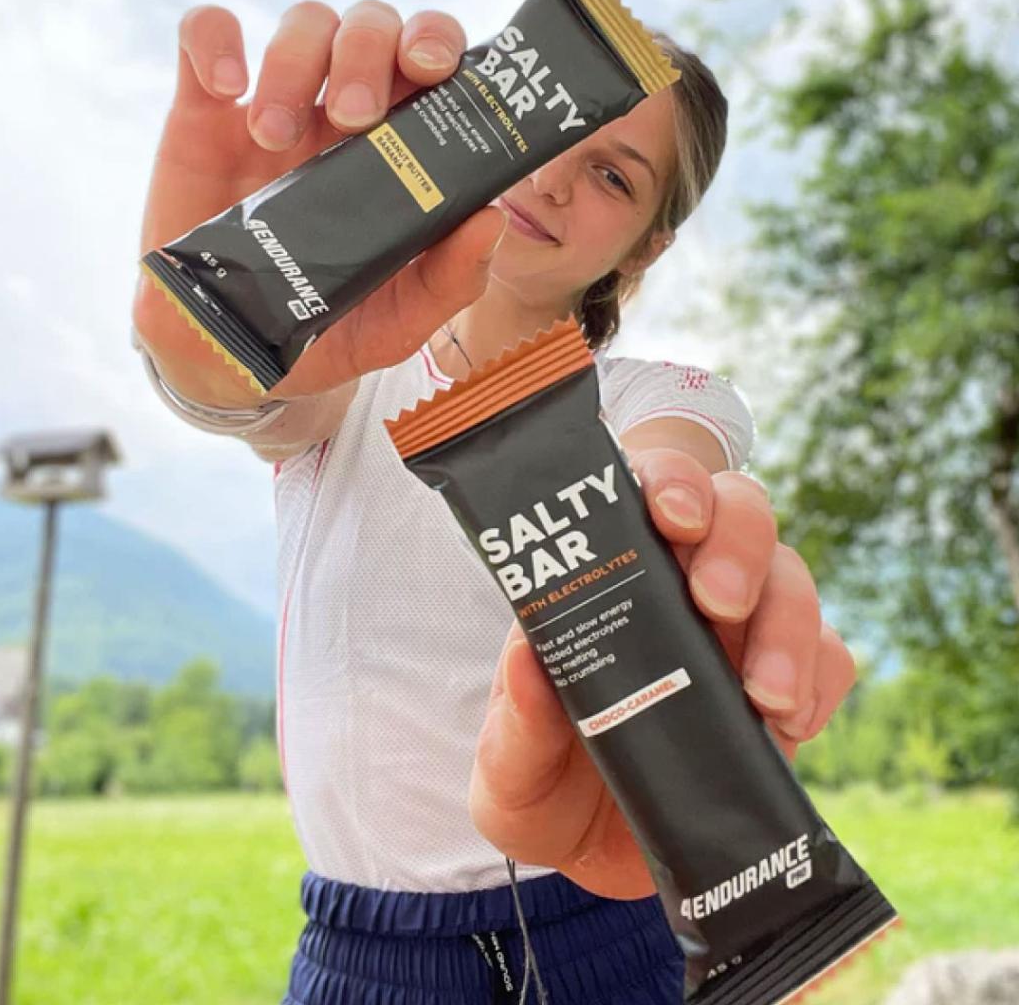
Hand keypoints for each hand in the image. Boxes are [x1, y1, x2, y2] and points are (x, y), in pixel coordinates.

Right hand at [133, 0, 506, 405]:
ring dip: (295, 61)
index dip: (438, 42)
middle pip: (371, 28)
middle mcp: (344, 121)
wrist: (236, 353)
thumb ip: (451, 280)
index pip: (431, 67)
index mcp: (399, 156)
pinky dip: (215, 41)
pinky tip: (227, 91)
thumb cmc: (330, 330)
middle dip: (369, 52)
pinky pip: (206, 35)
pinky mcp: (207, 117)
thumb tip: (492, 221)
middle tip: (354, 115)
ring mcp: (279, 112)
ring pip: (302, 24)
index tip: (431, 69)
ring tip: (274, 138)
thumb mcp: (400, 322)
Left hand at [468, 448, 855, 900]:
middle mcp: (681, 589)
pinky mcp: (787, 687)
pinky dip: (820, 677)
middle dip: (736, 542)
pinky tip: (788, 724)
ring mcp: (741, 634)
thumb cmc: (545, 789)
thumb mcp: (510, 774)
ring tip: (761, 695)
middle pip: (737, 512)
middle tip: (717, 601)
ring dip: (787, 622)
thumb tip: (526, 656)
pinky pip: (830, 654)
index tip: (671, 516)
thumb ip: (514, 727)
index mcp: (609, 581)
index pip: (649, 490)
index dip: (670, 482)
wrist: (606, 858)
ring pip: (792, 576)